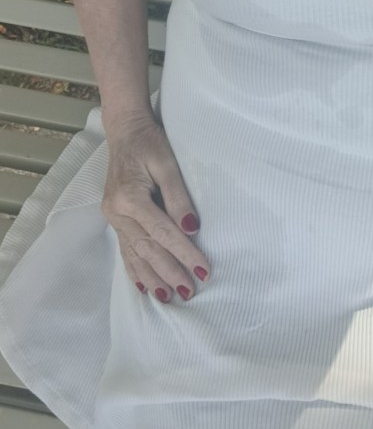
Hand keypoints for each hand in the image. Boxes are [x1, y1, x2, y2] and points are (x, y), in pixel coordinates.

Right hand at [100, 115, 210, 302]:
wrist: (125, 131)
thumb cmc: (150, 142)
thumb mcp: (167, 163)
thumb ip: (178, 196)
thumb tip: (191, 228)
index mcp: (129, 197)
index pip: (163, 233)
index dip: (184, 253)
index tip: (203, 270)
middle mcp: (117, 212)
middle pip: (148, 249)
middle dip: (170, 272)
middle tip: (190, 291)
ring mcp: (113, 217)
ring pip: (134, 254)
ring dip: (152, 277)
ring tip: (169, 297)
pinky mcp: (114, 218)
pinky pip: (124, 249)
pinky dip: (135, 270)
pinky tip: (144, 286)